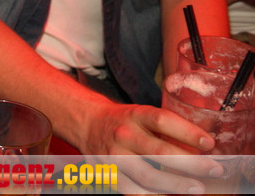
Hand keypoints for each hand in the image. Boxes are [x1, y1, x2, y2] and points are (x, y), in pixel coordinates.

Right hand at [75, 100, 222, 193]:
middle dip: (192, 163)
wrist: (86, 123)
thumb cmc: (123, 121)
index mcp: (135, 115)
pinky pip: (132, 190)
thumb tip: (202, 147)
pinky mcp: (108, 173)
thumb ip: (166, 129)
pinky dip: (152, 195)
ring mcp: (114, 155)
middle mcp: (123, 134)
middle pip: (160, 151)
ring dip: (176, 185)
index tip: (209, 143)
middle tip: (214, 170)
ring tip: (197, 188)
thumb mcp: (141, 115)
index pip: (162, 120)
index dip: (188, 132)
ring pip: (148, 175)